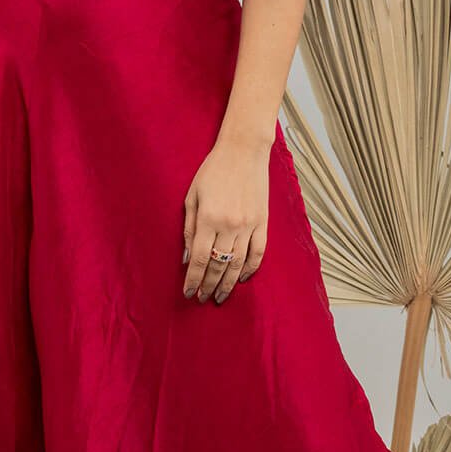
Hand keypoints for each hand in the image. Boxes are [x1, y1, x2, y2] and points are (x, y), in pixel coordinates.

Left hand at [182, 136, 269, 303]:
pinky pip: (258, 252)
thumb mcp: (192, 197)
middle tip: (202, 298)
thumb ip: (189, 229)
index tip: (189, 293)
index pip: (200, 259)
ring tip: (220, 296)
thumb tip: (188, 258)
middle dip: (209, 286)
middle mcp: (229, 225)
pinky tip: (242, 279)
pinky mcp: (263, 222)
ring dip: (228, 284)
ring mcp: (249, 225)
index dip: (193, 279)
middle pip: (219, 266)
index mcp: (208, 218)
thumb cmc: (212, 172)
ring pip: (238, 264)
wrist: (243, 152)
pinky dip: (250, 268)